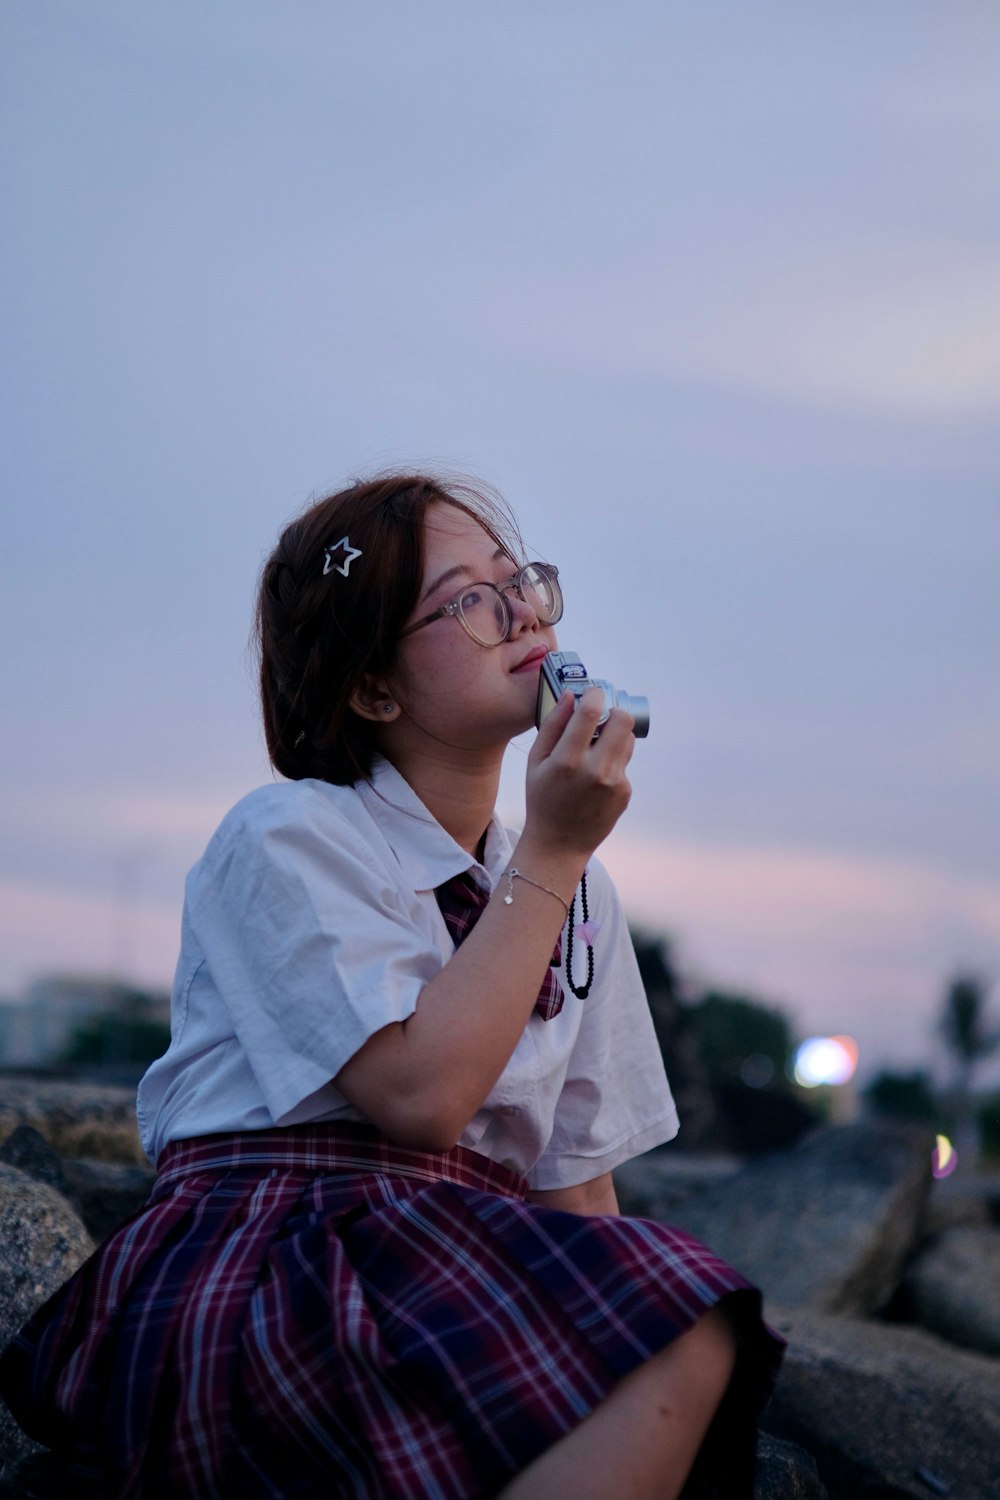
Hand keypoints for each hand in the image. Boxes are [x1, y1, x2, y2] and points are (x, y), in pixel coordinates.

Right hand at [521, 687, 634, 862]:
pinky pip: (624, 763)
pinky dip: (612, 761)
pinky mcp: (625, 792)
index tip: (591, 693)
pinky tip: (594, 779)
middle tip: (599, 719)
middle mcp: (595, 770)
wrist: (559, 845)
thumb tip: (570, 695)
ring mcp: (615, 783)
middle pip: (623, 720)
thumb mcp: (536, 762)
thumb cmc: (542, 800)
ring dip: (614, 736)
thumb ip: (552, 725)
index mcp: (568, 760)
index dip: (594, 695)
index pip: (591, 712)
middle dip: (613, 712)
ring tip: (594, 750)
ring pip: (628, 739)